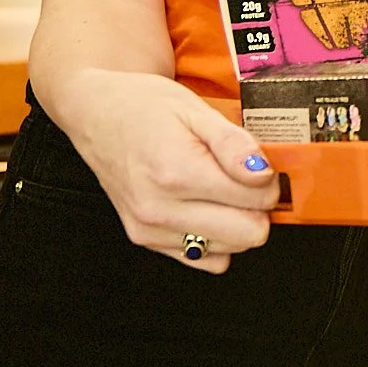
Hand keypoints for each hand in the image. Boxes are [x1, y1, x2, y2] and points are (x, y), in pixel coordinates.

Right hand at [41, 65, 280, 273]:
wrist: (98, 115)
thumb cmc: (146, 107)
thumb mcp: (197, 110)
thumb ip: (234, 144)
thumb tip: (263, 174)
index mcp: (177, 172)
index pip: (257, 199)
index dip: (269, 181)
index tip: (258, 166)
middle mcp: (160, 209)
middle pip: (249, 234)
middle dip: (259, 207)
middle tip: (246, 180)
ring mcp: (150, 229)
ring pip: (230, 249)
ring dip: (237, 222)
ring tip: (221, 190)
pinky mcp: (145, 240)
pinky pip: (203, 259)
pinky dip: (215, 239)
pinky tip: (207, 209)